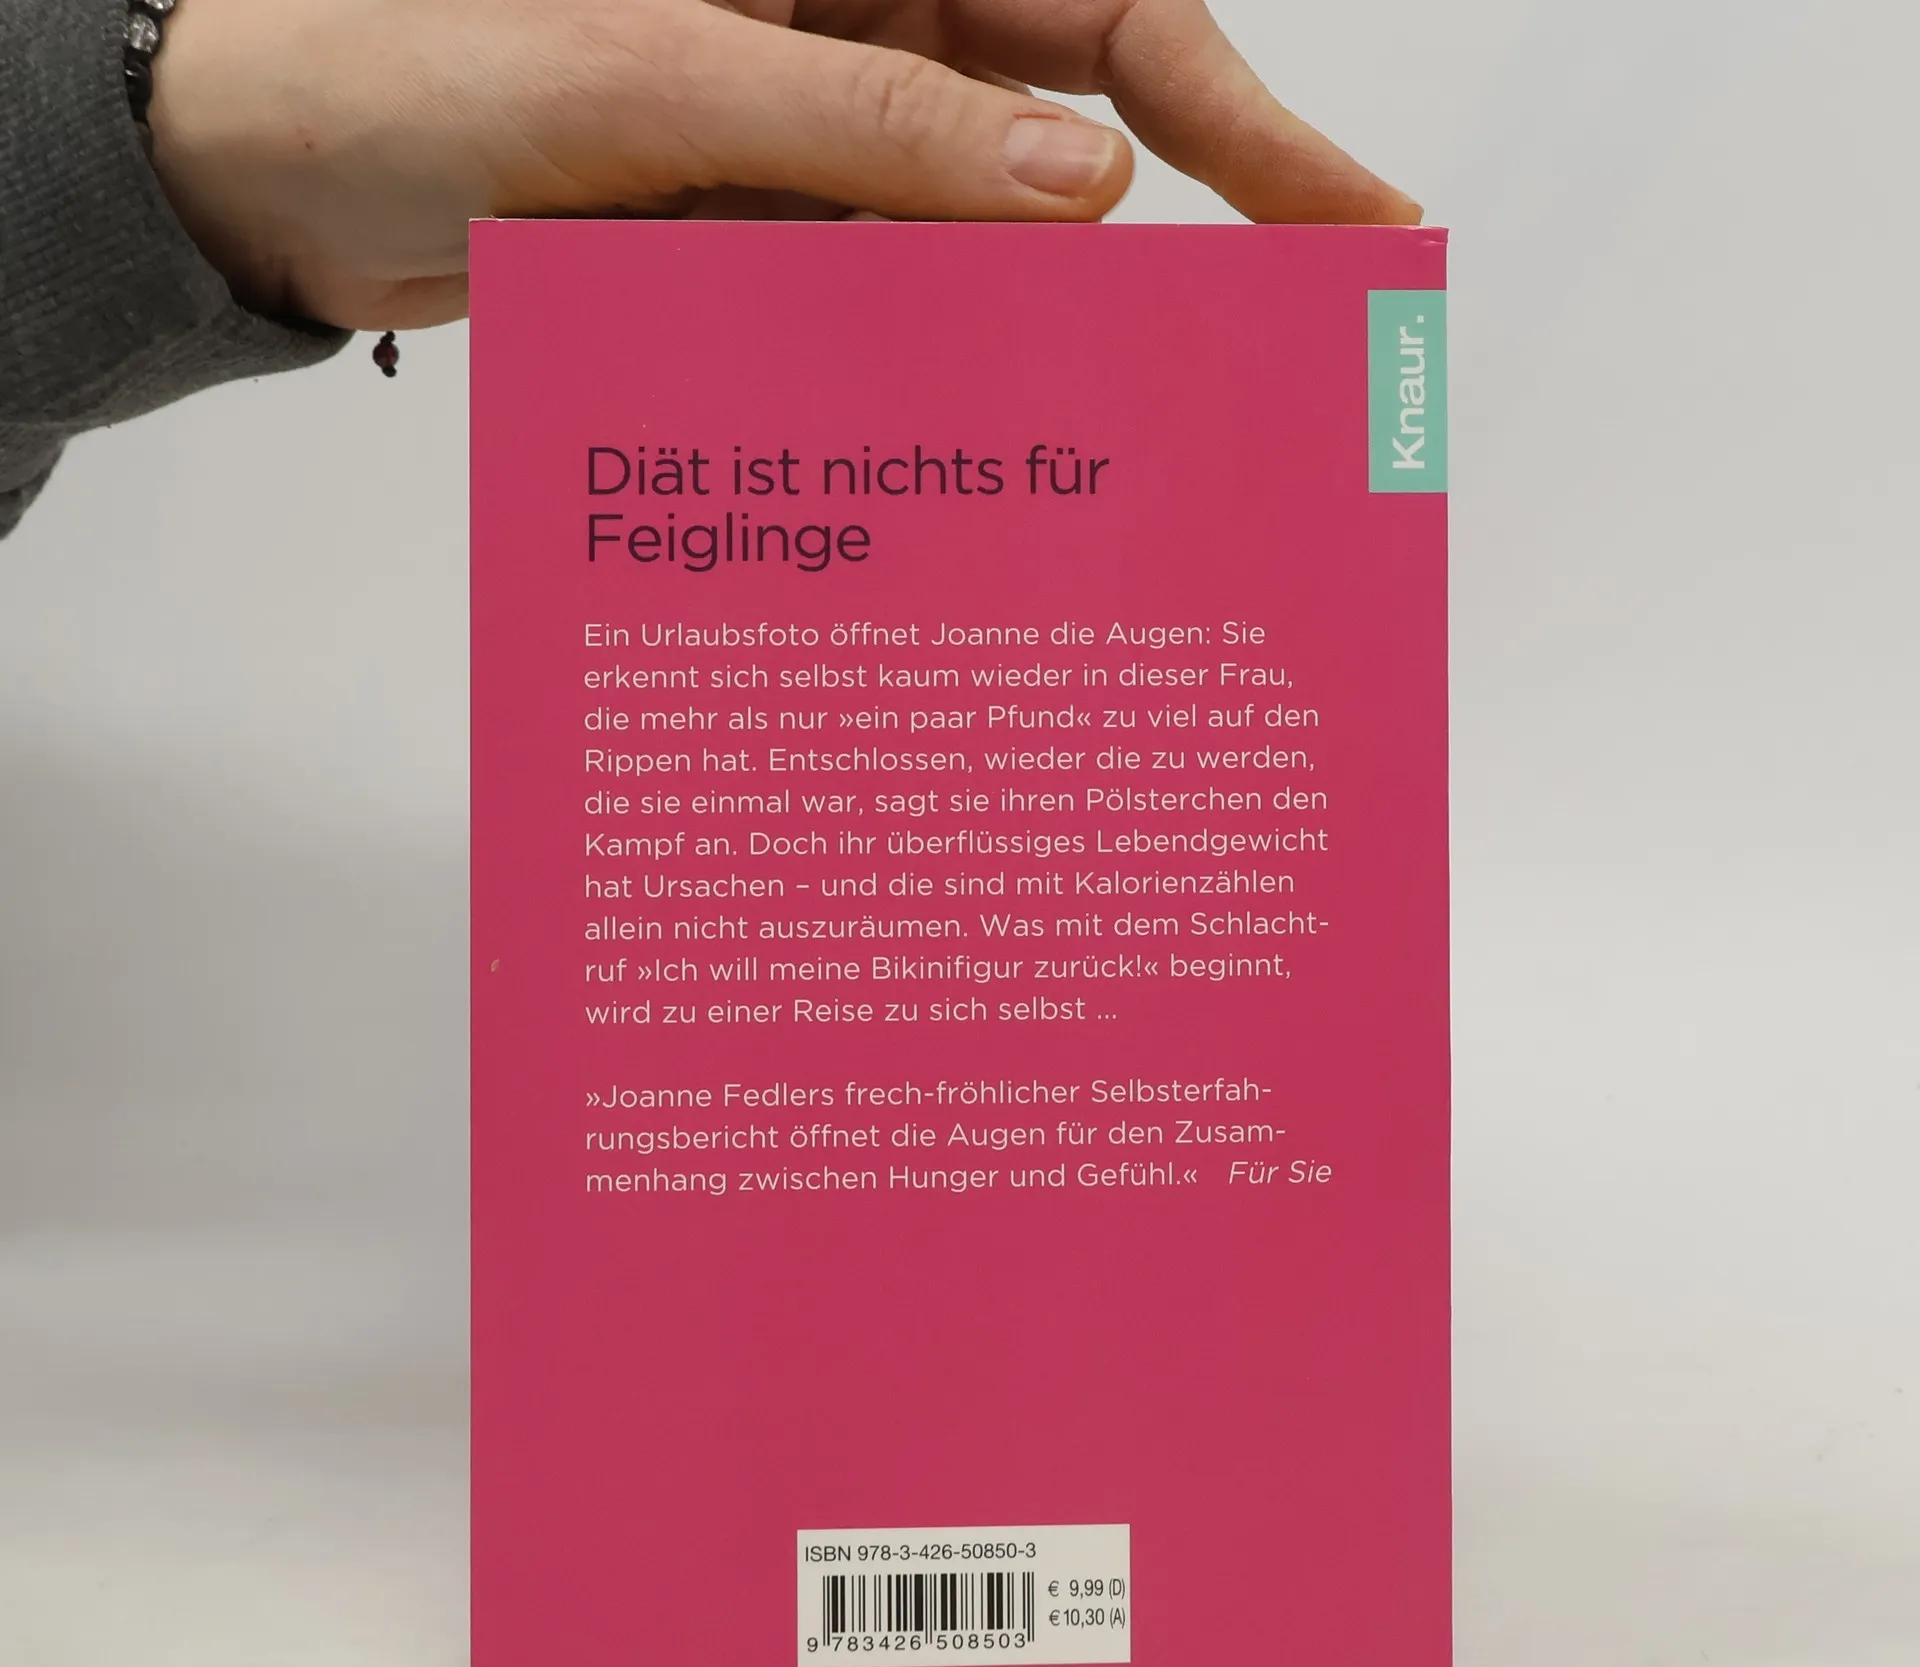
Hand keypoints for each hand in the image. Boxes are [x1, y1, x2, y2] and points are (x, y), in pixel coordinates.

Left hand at [150, 0, 1420, 330]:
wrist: (266, 169)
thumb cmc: (410, 59)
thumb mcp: (653, 69)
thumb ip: (871, 122)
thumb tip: (1087, 190)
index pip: (1104, 12)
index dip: (1241, 119)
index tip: (1352, 221)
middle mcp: (850, 26)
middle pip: (1067, 130)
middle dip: (1183, 240)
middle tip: (1287, 360)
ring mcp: (806, 143)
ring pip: (973, 242)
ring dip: (1032, 335)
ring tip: (1122, 440)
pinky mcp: (757, 238)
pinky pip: (874, 304)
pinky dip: (914, 370)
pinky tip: (963, 446)